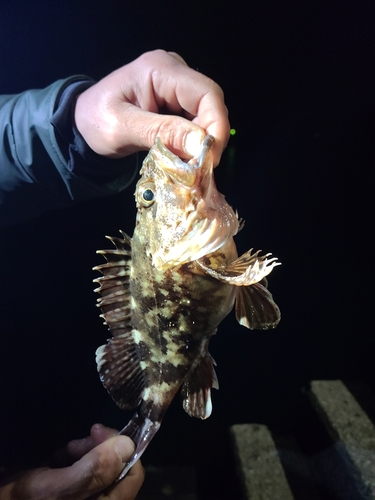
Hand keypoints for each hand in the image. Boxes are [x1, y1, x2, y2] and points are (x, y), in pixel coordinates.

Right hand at [0, 424, 143, 499]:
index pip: (133, 476)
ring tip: (65, 451)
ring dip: (84, 451)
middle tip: (76, 443)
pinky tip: (56, 459)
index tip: (100, 432)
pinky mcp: (74, 490)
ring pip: (101, 465)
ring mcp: (87, 496)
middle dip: (98, 449)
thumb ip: (93, 471)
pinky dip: (72, 458)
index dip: (121, 450)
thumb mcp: (55, 489)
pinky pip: (84, 468)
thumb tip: (127, 445)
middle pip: (117, 469)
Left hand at [75, 49, 229, 165]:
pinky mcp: (176, 101)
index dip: (216, 126)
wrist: (80, 123)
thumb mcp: (122, 129)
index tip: (209, 159)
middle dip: (209, 138)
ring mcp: (176, 85)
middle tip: (200, 169)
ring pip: (206, 115)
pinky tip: (186, 159)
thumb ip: (162, 133)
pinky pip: (196, 121)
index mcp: (159, 69)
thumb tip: (201, 144)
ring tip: (192, 168)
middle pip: (210, 104)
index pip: (206, 93)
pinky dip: (194, 143)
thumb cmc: (93, 122)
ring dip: (202, 143)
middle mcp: (174, 71)